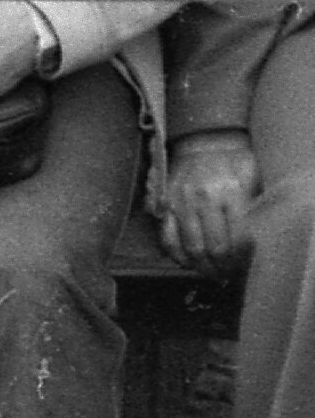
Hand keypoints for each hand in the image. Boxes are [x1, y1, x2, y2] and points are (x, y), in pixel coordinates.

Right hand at [163, 130, 263, 267]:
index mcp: (230, 192)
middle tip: (226, 276)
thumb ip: (254, 208)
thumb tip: (252, 241)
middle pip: (213, 248)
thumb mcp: (254, 178)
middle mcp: (203, 199)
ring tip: (210, 274)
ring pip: (190, 247)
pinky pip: (166, 237)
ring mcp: (181, 202)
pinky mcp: (164, 203)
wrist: (203, 141)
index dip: (240, 260)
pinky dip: (176, 255)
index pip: (237, 240)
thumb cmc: (234, 161)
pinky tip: (187, 263)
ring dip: (201, 267)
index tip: (242, 267)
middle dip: (222, 269)